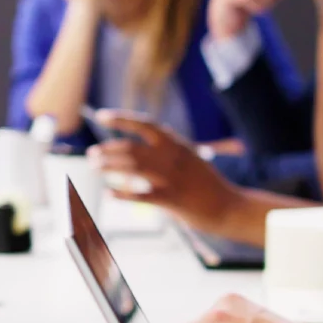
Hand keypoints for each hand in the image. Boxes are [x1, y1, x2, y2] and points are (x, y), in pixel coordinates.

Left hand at [86, 112, 241, 234]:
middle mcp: (173, 157)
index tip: (102, 116)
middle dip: (107, 150)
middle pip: (131, 148)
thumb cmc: (207, 184)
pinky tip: (109, 194)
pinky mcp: (172, 200)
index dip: (122, 118)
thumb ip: (169, 149)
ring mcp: (172, 178)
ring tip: (94, 167)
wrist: (230, 207)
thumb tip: (151, 138)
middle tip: (92, 155)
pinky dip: (122, 194)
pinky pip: (141, 195)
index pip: (145, 124)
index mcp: (177, 144)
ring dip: (109, 166)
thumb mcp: (190, 158)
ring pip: (132, 168)